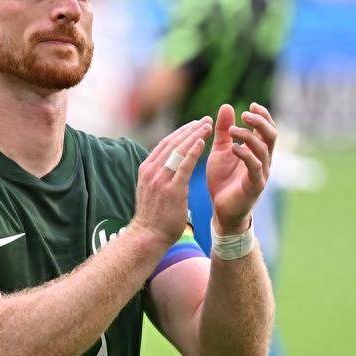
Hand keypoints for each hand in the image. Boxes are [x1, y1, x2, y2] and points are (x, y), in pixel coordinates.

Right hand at [130, 118, 211, 246]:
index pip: (165, 144)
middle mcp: (151, 170)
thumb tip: (170, 168)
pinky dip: (192, 152)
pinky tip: (202, 142)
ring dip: (194, 135)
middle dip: (190, 129)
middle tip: (205, 119)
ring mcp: (160, 179)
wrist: (147, 236)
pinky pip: (183, 166)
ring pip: (178, 150)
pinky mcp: (171, 189)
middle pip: (172, 143)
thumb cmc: (153, 217)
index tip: (194, 124)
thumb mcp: (152, 191)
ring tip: (208, 125)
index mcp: (146, 169)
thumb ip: (160, 177)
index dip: (181, 132)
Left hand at [207, 102, 275, 234]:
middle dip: (260, 122)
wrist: (221, 209)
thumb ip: (223, 131)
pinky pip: (255, 167)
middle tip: (245, 114)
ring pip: (263, 149)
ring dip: (248, 137)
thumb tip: (227, 106)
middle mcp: (264, 160)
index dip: (263, 115)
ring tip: (232, 131)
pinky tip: (234, 148)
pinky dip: (246, 155)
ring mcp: (262, 173)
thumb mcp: (221, 150)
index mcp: (257, 151)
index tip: (251, 105)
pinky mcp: (255, 185)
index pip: (267, 128)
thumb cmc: (223, 180)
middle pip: (271, 135)